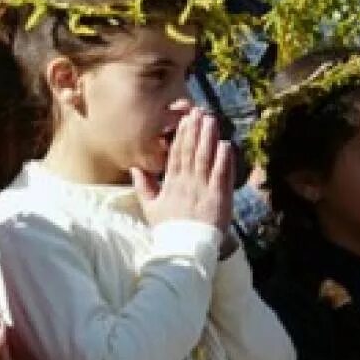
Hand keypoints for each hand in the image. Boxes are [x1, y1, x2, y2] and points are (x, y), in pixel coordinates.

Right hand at [132, 109, 233, 232]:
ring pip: (204, 158)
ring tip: (211, 120)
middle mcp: (186, 183)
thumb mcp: (151, 208)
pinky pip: (220, 175)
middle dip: (195, 130)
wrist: (184, 248)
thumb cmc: (169, 229)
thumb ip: (143, 186)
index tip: (185, 119)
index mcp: (171, 184)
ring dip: (208, 138)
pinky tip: (225, 144)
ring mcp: (202, 189)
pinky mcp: (218, 197)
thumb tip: (135, 167)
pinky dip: (223, 159)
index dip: (180, 135)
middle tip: (199, 111)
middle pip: (190, 151)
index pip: (175, 154)